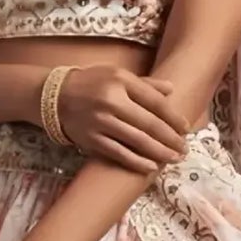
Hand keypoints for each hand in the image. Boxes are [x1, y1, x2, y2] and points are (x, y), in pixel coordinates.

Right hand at [52, 66, 189, 172]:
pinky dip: (136, 162)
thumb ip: (145, 84)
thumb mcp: (117, 74)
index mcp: (121, 81)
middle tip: (184, 148)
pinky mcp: (92, 139)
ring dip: (159, 152)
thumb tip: (171, 90)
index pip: (155, 102)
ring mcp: (101, 122)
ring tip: (173, 158)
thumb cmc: (91, 83)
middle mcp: (112, 101)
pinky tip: (151, 167)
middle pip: (149, 124)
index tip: (185, 128)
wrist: (54, 96)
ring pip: (137, 141)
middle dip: (170, 139)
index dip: (173, 117)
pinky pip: (119, 153)